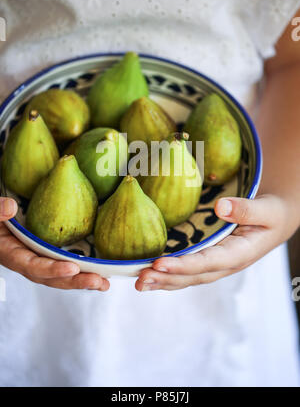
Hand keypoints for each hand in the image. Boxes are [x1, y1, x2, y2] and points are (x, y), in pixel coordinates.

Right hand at [0, 197, 109, 290]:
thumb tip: (11, 207)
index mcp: (10, 253)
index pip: (32, 265)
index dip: (51, 270)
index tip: (72, 268)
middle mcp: (24, 261)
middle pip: (50, 277)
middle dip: (74, 281)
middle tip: (99, 282)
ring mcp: (35, 259)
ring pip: (58, 275)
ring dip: (81, 280)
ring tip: (103, 283)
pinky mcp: (43, 253)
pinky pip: (61, 264)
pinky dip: (79, 271)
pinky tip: (97, 271)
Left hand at [136, 194, 293, 290]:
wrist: (276, 220)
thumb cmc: (272, 213)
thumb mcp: (267, 209)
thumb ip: (246, 209)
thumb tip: (220, 207)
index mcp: (240, 254)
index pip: (208, 262)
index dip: (184, 265)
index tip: (159, 264)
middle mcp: (226, 264)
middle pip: (193, 275)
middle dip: (166, 278)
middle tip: (140, 278)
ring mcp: (217, 265)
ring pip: (188, 277)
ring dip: (163, 281)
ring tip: (139, 283)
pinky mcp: (210, 260)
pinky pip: (188, 271)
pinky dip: (168, 274)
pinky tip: (150, 275)